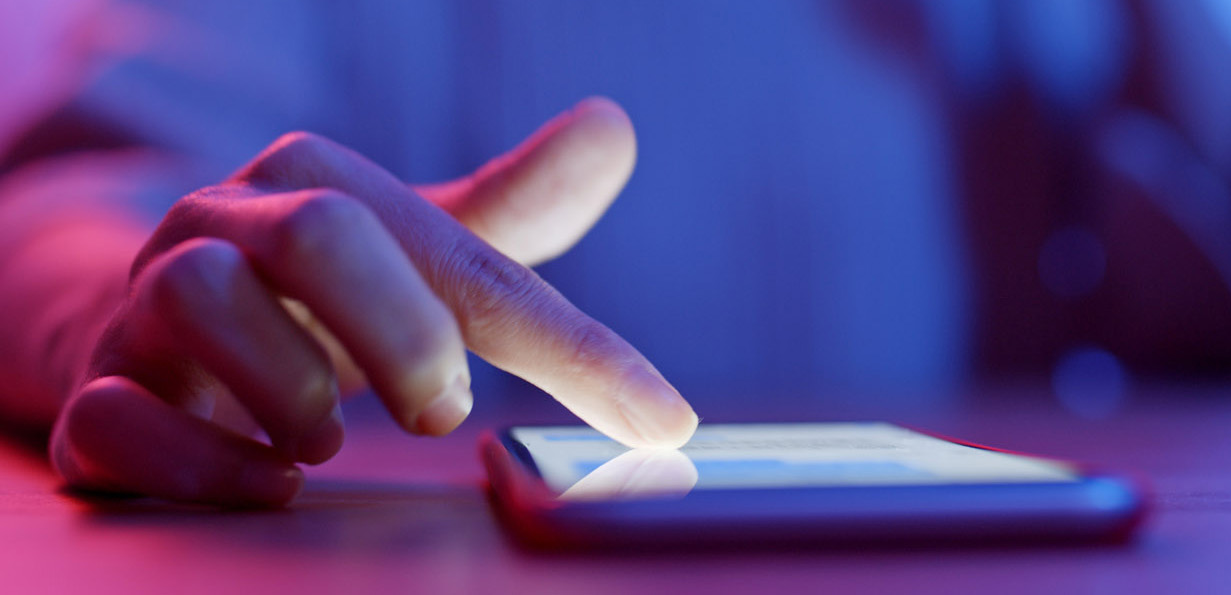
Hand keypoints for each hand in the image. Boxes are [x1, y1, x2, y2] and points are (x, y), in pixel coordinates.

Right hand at [48, 97, 697, 506]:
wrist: (153, 329)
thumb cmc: (319, 294)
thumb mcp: (418, 249)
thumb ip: (514, 208)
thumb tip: (615, 126)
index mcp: (316, 184)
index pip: (470, 262)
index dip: (575, 348)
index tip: (663, 420)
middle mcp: (224, 225)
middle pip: (319, 239)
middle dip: (405, 334)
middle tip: (444, 409)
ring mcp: (146, 306)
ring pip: (201, 302)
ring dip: (298, 391)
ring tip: (330, 440)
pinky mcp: (95, 394)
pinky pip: (118, 416)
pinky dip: (203, 459)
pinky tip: (271, 483)